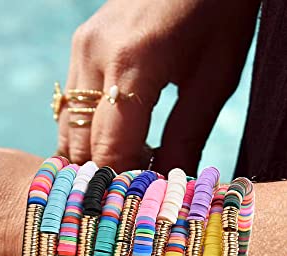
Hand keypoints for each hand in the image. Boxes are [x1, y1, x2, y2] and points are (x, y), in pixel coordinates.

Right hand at [58, 0, 258, 174]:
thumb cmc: (218, 11)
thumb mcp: (216, 78)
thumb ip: (186, 137)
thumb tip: (165, 187)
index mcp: (133, 62)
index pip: (109, 148)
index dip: (118, 184)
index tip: (133, 205)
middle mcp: (94, 55)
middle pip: (79, 144)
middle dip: (101, 174)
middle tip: (131, 190)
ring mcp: (80, 48)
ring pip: (67, 128)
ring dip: (91, 156)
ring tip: (126, 164)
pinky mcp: (78, 46)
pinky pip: (71, 107)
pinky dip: (86, 133)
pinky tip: (114, 138)